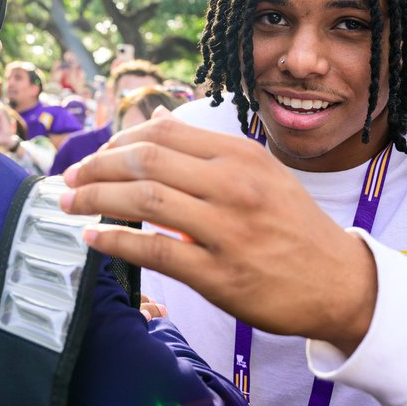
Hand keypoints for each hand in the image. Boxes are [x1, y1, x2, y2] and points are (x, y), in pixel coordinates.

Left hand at [61, 113, 376, 351]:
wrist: (338, 282)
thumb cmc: (293, 227)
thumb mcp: (261, 173)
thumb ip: (209, 151)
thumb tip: (157, 122)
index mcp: (240, 156)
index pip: (163, 134)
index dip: (118, 141)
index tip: (96, 154)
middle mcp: (232, 186)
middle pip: (144, 161)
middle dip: (95, 167)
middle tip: (69, 179)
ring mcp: (226, 230)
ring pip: (142, 200)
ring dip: (93, 199)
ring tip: (68, 204)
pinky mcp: (218, 274)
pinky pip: (153, 250)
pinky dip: (114, 241)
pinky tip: (92, 239)